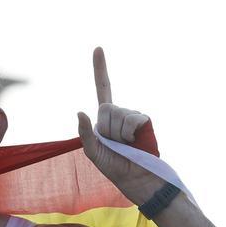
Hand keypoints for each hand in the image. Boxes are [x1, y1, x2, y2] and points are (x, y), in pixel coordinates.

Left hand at [76, 47, 156, 201]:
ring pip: (119, 115)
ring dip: (119, 134)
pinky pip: (133, 120)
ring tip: (127, 145)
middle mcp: (120, 113)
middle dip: (107, 129)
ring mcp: (133, 116)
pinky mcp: (144, 121)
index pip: (103, 88)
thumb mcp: (94, 153)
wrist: (137, 178)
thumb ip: (85, 134)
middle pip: (106, 108)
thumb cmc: (115, 167)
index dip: (100, 69)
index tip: (98, 48)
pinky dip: (130, 132)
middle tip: (116, 144)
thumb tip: (80, 111)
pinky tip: (135, 142)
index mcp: (105, 118)